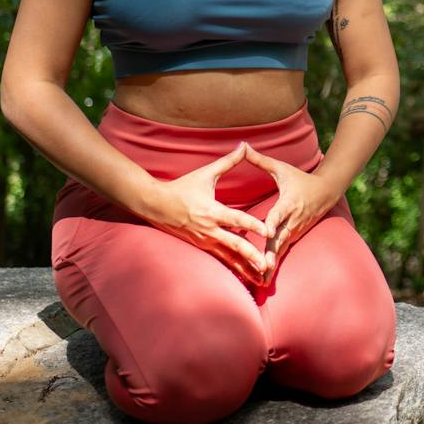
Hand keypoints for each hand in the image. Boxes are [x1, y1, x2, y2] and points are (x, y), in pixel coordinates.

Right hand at [137, 141, 271, 285]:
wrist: (155, 205)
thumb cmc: (183, 187)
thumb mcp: (205, 174)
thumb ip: (228, 161)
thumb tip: (244, 144)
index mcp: (212, 211)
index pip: (236, 219)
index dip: (252, 224)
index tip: (268, 230)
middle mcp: (209, 230)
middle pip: (234, 245)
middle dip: (251, 256)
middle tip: (267, 265)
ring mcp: (205, 241)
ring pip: (229, 258)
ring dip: (245, 268)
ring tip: (261, 279)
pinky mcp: (202, 247)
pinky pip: (221, 260)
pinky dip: (234, 269)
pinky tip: (246, 277)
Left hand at [241, 144, 342, 274]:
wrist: (326, 191)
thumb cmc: (300, 178)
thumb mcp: (281, 168)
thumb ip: (260, 160)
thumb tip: (243, 146)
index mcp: (288, 202)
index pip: (278, 214)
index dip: (272, 222)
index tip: (266, 231)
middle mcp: (292, 219)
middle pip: (280, 237)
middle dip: (271, 252)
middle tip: (262, 266)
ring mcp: (295, 230)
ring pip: (281, 249)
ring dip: (272, 263)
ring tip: (261, 280)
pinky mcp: (294, 237)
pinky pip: (282, 252)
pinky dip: (274, 265)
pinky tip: (264, 279)